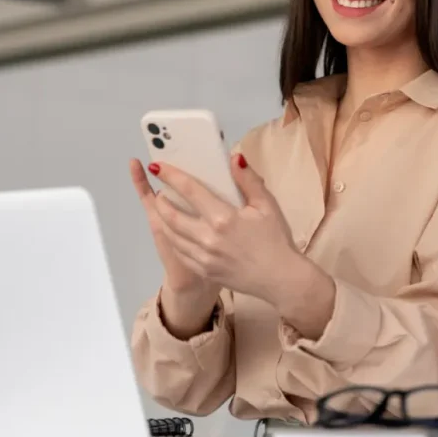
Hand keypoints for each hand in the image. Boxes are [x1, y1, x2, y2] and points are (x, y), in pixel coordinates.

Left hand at [149, 153, 299, 303]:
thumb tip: (234, 157)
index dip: (170, 176)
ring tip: (163, 208)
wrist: (280, 278)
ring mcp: (203, 257)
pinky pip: (180, 253)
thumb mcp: (267, 205)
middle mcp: (208, 237)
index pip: (189, 190)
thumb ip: (248, 180)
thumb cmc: (275, 240)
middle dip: (161, 201)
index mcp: (223, 217)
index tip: (157, 166)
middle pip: (172, 215)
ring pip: (172, 235)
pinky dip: (172, 239)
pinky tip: (174, 232)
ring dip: (163, 219)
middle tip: (159, 191)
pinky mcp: (204, 270)